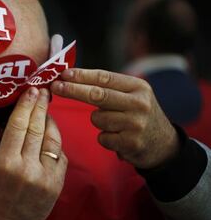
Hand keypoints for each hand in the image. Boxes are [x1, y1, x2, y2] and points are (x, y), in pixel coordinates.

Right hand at [0, 88, 67, 219]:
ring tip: (46, 111)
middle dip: (41, 107)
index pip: (18, 124)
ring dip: (50, 122)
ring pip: (52, 140)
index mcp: (5, 162)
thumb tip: (13, 115)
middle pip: (37, 128)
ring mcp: (45, 178)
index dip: (26, 104)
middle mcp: (27, 169)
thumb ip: (1, 140)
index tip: (31, 90)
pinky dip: (54, 143)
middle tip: (43, 92)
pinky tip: (49, 136)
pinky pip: (60, 156)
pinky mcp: (57, 186)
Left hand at [51, 68, 178, 168]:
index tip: (64, 74)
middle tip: (56, 86)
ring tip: (115, 124)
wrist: (163, 145)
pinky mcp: (131, 142)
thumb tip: (72, 78)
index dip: (82, 75)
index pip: (104, 77)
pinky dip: (105, 137)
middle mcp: (138, 103)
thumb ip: (108, 88)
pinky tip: (119, 137)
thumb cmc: (138, 115)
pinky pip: (102, 137)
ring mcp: (135, 123)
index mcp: (137, 87)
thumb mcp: (132, 95)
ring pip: (97, 118)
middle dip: (73, 90)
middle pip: (97, 95)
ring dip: (99, 121)